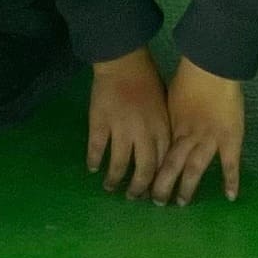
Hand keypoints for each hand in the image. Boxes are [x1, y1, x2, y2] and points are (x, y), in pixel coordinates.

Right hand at [88, 48, 170, 198]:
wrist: (123, 59)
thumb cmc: (148, 80)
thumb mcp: (165, 106)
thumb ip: (165, 131)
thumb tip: (165, 156)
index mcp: (162, 129)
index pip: (163, 165)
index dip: (159, 182)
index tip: (155, 194)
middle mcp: (143, 133)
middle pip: (144, 170)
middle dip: (139, 189)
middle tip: (134, 198)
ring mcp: (120, 128)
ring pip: (119, 163)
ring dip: (115, 179)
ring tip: (111, 188)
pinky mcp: (100, 121)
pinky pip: (97, 147)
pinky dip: (94, 160)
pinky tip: (92, 168)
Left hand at [152, 58, 243, 204]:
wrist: (210, 68)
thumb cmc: (187, 77)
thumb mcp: (168, 96)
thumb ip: (166, 116)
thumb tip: (155, 126)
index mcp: (172, 126)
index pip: (159, 154)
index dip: (151, 169)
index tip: (142, 183)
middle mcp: (187, 137)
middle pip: (172, 166)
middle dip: (163, 185)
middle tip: (156, 202)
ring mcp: (209, 141)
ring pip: (195, 169)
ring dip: (187, 188)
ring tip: (181, 205)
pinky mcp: (230, 140)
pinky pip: (230, 164)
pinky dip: (231, 181)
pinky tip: (230, 197)